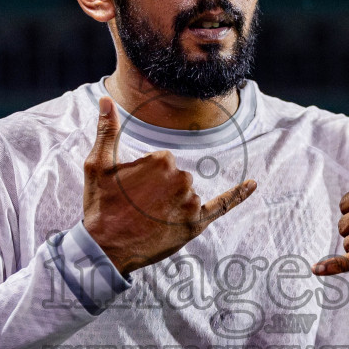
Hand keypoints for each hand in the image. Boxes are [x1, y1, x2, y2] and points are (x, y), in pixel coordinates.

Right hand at [82, 96, 255, 275]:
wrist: (105, 249)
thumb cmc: (100, 206)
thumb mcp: (96, 165)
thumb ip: (107, 130)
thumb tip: (106, 98)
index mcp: (161, 161)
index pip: (163, 161)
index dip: (145, 176)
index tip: (130, 190)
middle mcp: (181, 179)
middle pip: (177, 177)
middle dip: (160, 190)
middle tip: (137, 207)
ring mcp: (190, 203)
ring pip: (188, 195)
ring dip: (172, 204)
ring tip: (148, 219)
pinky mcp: (195, 224)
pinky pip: (222, 205)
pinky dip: (238, 195)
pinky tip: (252, 184)